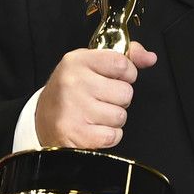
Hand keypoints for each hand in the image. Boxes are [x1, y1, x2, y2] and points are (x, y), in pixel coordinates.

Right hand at [35, 42, 157, 148]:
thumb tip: (150, 58)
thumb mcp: (92, 64)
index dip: (127, 73)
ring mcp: (73, 109)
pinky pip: (113, 136)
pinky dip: (108, 136)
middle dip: (119, 99)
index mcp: (78, 61)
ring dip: (113, 118)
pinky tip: (93, 129)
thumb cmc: (73, 89)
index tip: (117, 78)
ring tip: (95, 114)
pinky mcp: (75, 134)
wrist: (42, 119)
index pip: (122, 64)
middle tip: (101, 99)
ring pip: (120, 116)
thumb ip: (125, 57)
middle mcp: (73, 82)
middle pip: (125, 93)